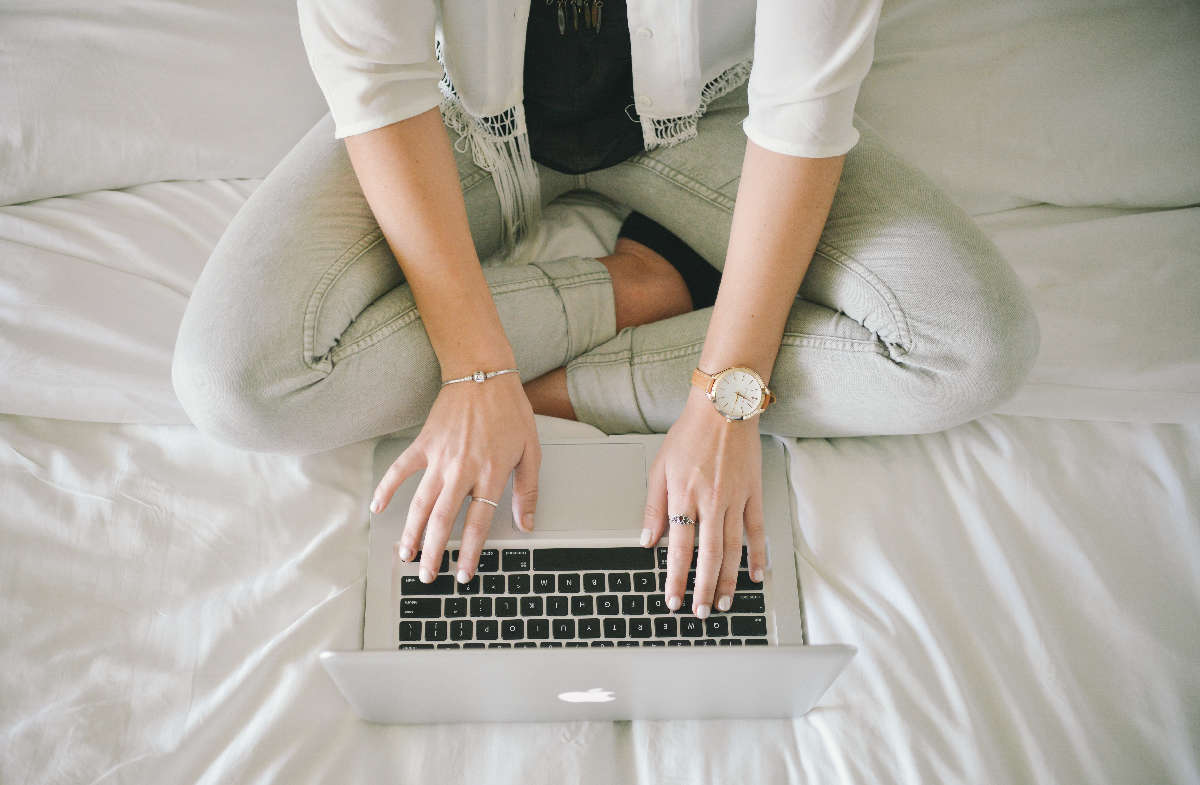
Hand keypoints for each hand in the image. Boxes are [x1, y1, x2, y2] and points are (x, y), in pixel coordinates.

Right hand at [370, 373, 540, 583]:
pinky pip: (400, 471)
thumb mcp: (531, 451)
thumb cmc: (510, 411)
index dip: (469, 552)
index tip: (463, 574)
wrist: (483, 374)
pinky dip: (387, 489)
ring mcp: (439, 458)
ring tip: (405, 555)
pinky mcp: (423, 444)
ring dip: (411, 532)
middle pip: (443, 521)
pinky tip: (378, 508)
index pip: (477, 523)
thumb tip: (527, 523)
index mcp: (491, 474)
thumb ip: (528, 491)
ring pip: (421, 503)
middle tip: (428, 576)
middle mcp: (462, 470)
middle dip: (434, 553)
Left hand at [641, 386, 766, 618]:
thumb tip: (647, 540)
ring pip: (733, 549)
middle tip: (702, 612)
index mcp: (684, 496)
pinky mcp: (753, 494)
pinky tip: (756, 574)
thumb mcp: (659, 467)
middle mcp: (711, 501)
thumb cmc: (689, 434)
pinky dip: (758, 554)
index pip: (679, 548)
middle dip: (705, 588)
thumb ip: (653, 507)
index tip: (673, 599)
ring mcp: (735, 499)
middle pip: (708, 555)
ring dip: (729, 579)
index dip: (676, 578)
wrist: (723, 407)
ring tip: (725, 602)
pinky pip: (756, 530)